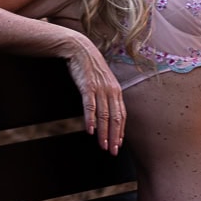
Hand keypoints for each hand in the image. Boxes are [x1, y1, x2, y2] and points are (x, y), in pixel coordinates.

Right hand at [62, 33, 125, 153]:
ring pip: (104, 115)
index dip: (121, 131)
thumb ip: (106, 95)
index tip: (118, 144)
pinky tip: (90, 130)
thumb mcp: (102, 81)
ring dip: (104, 133)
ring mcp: (99, 88)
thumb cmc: (89, 66)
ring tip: (103, 146)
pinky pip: (90, 106)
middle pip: (115, 118)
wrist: (79, 48)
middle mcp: (110, 90)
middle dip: (115, 137)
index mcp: (116, 90)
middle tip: (113, 151)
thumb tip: (106, 111)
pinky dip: (91, 119)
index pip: (121, 115)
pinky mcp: (87, 86)